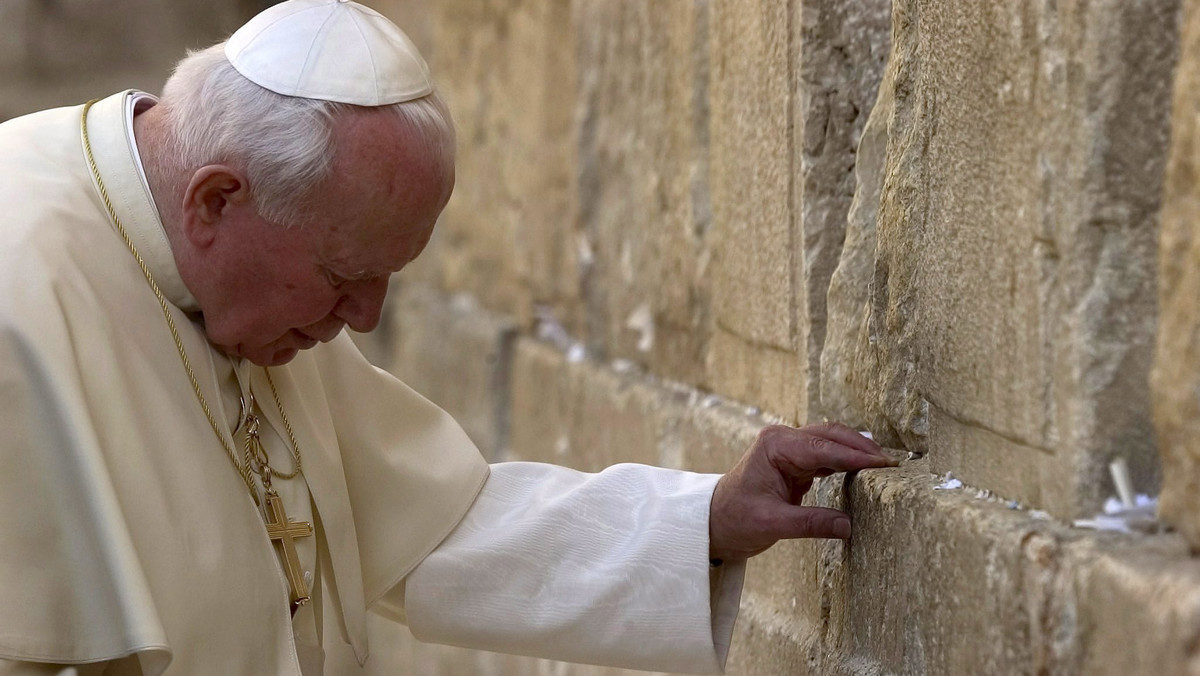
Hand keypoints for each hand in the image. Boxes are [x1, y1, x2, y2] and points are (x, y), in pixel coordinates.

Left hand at [708, 423, 895, 561]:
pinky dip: (847, 461)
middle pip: (831, 436)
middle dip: (862, 448)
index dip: (856, 456)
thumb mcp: (771, 524)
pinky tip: (867, 472)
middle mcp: (783, 439)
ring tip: (887, 466)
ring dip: (857, 452)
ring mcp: (789, 448)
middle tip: (893, 464)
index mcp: (775, 445)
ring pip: (832, 442)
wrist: (714, 522)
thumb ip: (810, 523)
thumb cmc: (735, 519)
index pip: (823, 448)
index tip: (885, 465)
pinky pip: (828, 456)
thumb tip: (848, 526)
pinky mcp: (796, 461)